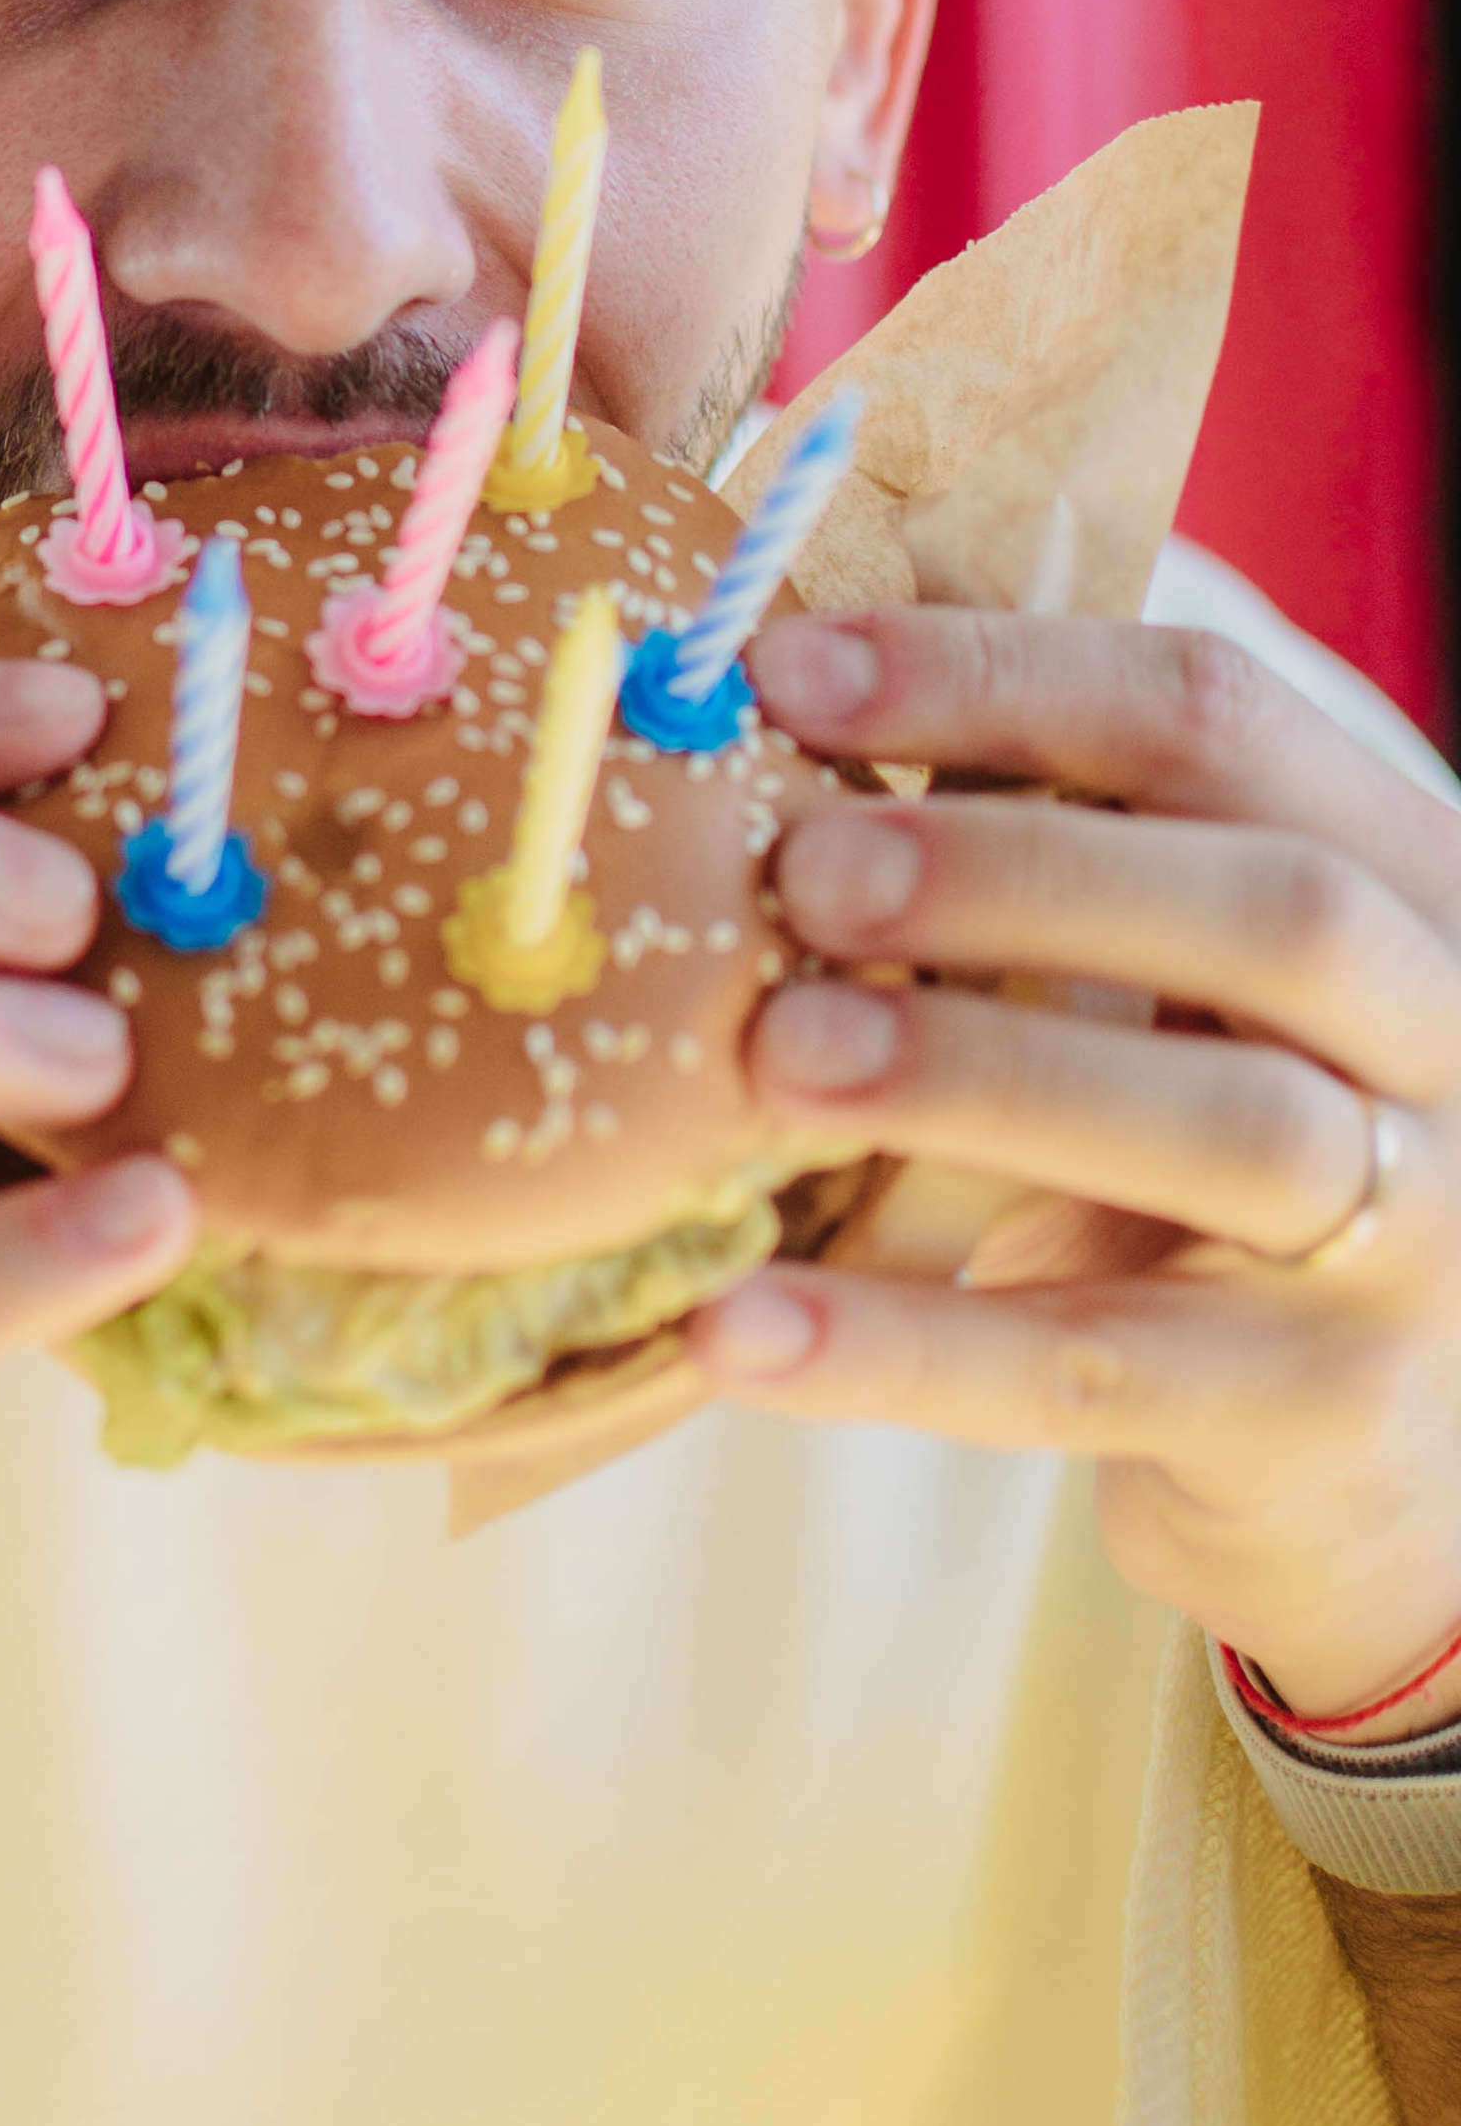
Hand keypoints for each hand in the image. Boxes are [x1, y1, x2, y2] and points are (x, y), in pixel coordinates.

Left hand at [683, 608, 1460, 1732]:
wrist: (1364, 1450)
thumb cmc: (1203, 1146)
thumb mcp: (1175, 976)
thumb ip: (1033, 854)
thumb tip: (749, 722)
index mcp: (1405, 873)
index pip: (1219, 721)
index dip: (999, 680)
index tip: (785, 675)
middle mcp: (1453, 1037)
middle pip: (1278, 913)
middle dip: (1021, 875)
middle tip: (802, 875)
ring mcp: (1419, 1239)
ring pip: (1231, 1131)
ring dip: (981, 1079)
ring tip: (774, 1059)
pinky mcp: (1321, 1416)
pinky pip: (1094, 1375)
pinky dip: (903, 1348)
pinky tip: (736, 1325)